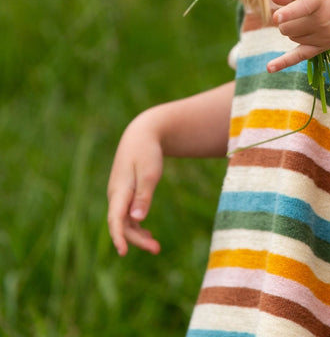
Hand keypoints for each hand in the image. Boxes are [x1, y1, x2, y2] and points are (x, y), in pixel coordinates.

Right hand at [107, 112, 163, 255]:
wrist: (141, 134)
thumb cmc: (146, 152)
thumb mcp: (150, 172)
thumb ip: (144, 195)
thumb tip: (137, 219)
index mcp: (119, 191)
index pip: (115, 219)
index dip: (118, 237)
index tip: (123, 252)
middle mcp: (116, 196)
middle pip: (122, 224)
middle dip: (137, 239)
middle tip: (156, 249)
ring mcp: (120, 195)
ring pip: (125, 221)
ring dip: (138, 235)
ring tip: (156, 247)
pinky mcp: (126, 194)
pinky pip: (128, 215)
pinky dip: (137, 225)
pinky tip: (147, 234)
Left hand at [267, 0, 329, 72]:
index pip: (302, 7)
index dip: (288, 12)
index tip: (277, 17)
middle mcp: (323, 19)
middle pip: (288, 26)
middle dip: (284, 20)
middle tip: (293, 9)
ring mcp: (324, 35)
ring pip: (291, 37)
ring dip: (291, 28)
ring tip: (307, 16)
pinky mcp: (324, 46)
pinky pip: (300, 56)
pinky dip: (283, 62)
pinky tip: (269, 68)